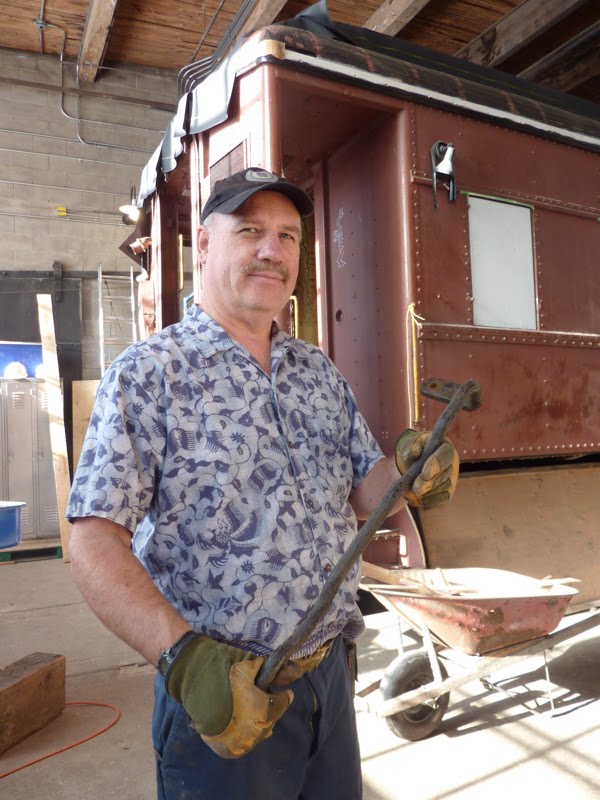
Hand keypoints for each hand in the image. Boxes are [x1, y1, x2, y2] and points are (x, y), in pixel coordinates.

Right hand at [165, 634, 292, 758]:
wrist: (193, 682)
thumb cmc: (223, 672)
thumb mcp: (250, 665)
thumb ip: (276, 670)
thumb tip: (298, 671)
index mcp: (263, 709)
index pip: (281, 703)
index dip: (282, 696)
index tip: (283, 692)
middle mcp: (254, 731)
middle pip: (270, 721)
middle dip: (269, 711)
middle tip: (263, 700)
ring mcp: (240, 743)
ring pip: (257, 735)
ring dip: (258, 724)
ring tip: (251, 712)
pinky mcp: (227, 749)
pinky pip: (242, 745)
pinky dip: (243, 735)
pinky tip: (240, 723)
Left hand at [395, 429, 458, 507]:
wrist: (416, 459)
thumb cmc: (414, 449)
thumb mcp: (410, 444)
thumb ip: (411, 447)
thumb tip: (414, 451)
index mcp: (445, 448)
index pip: (444, 456)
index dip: (435, 466)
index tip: (424, 475)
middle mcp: (452, 463)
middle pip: (445, 475)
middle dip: (429, 484)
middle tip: (416, 489)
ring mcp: (452, 478)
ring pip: (443, 489)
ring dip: (427, 494)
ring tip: (408, 494)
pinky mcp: (448, 491)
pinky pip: (442, 499)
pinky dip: (427, 500)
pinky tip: (414, 499)